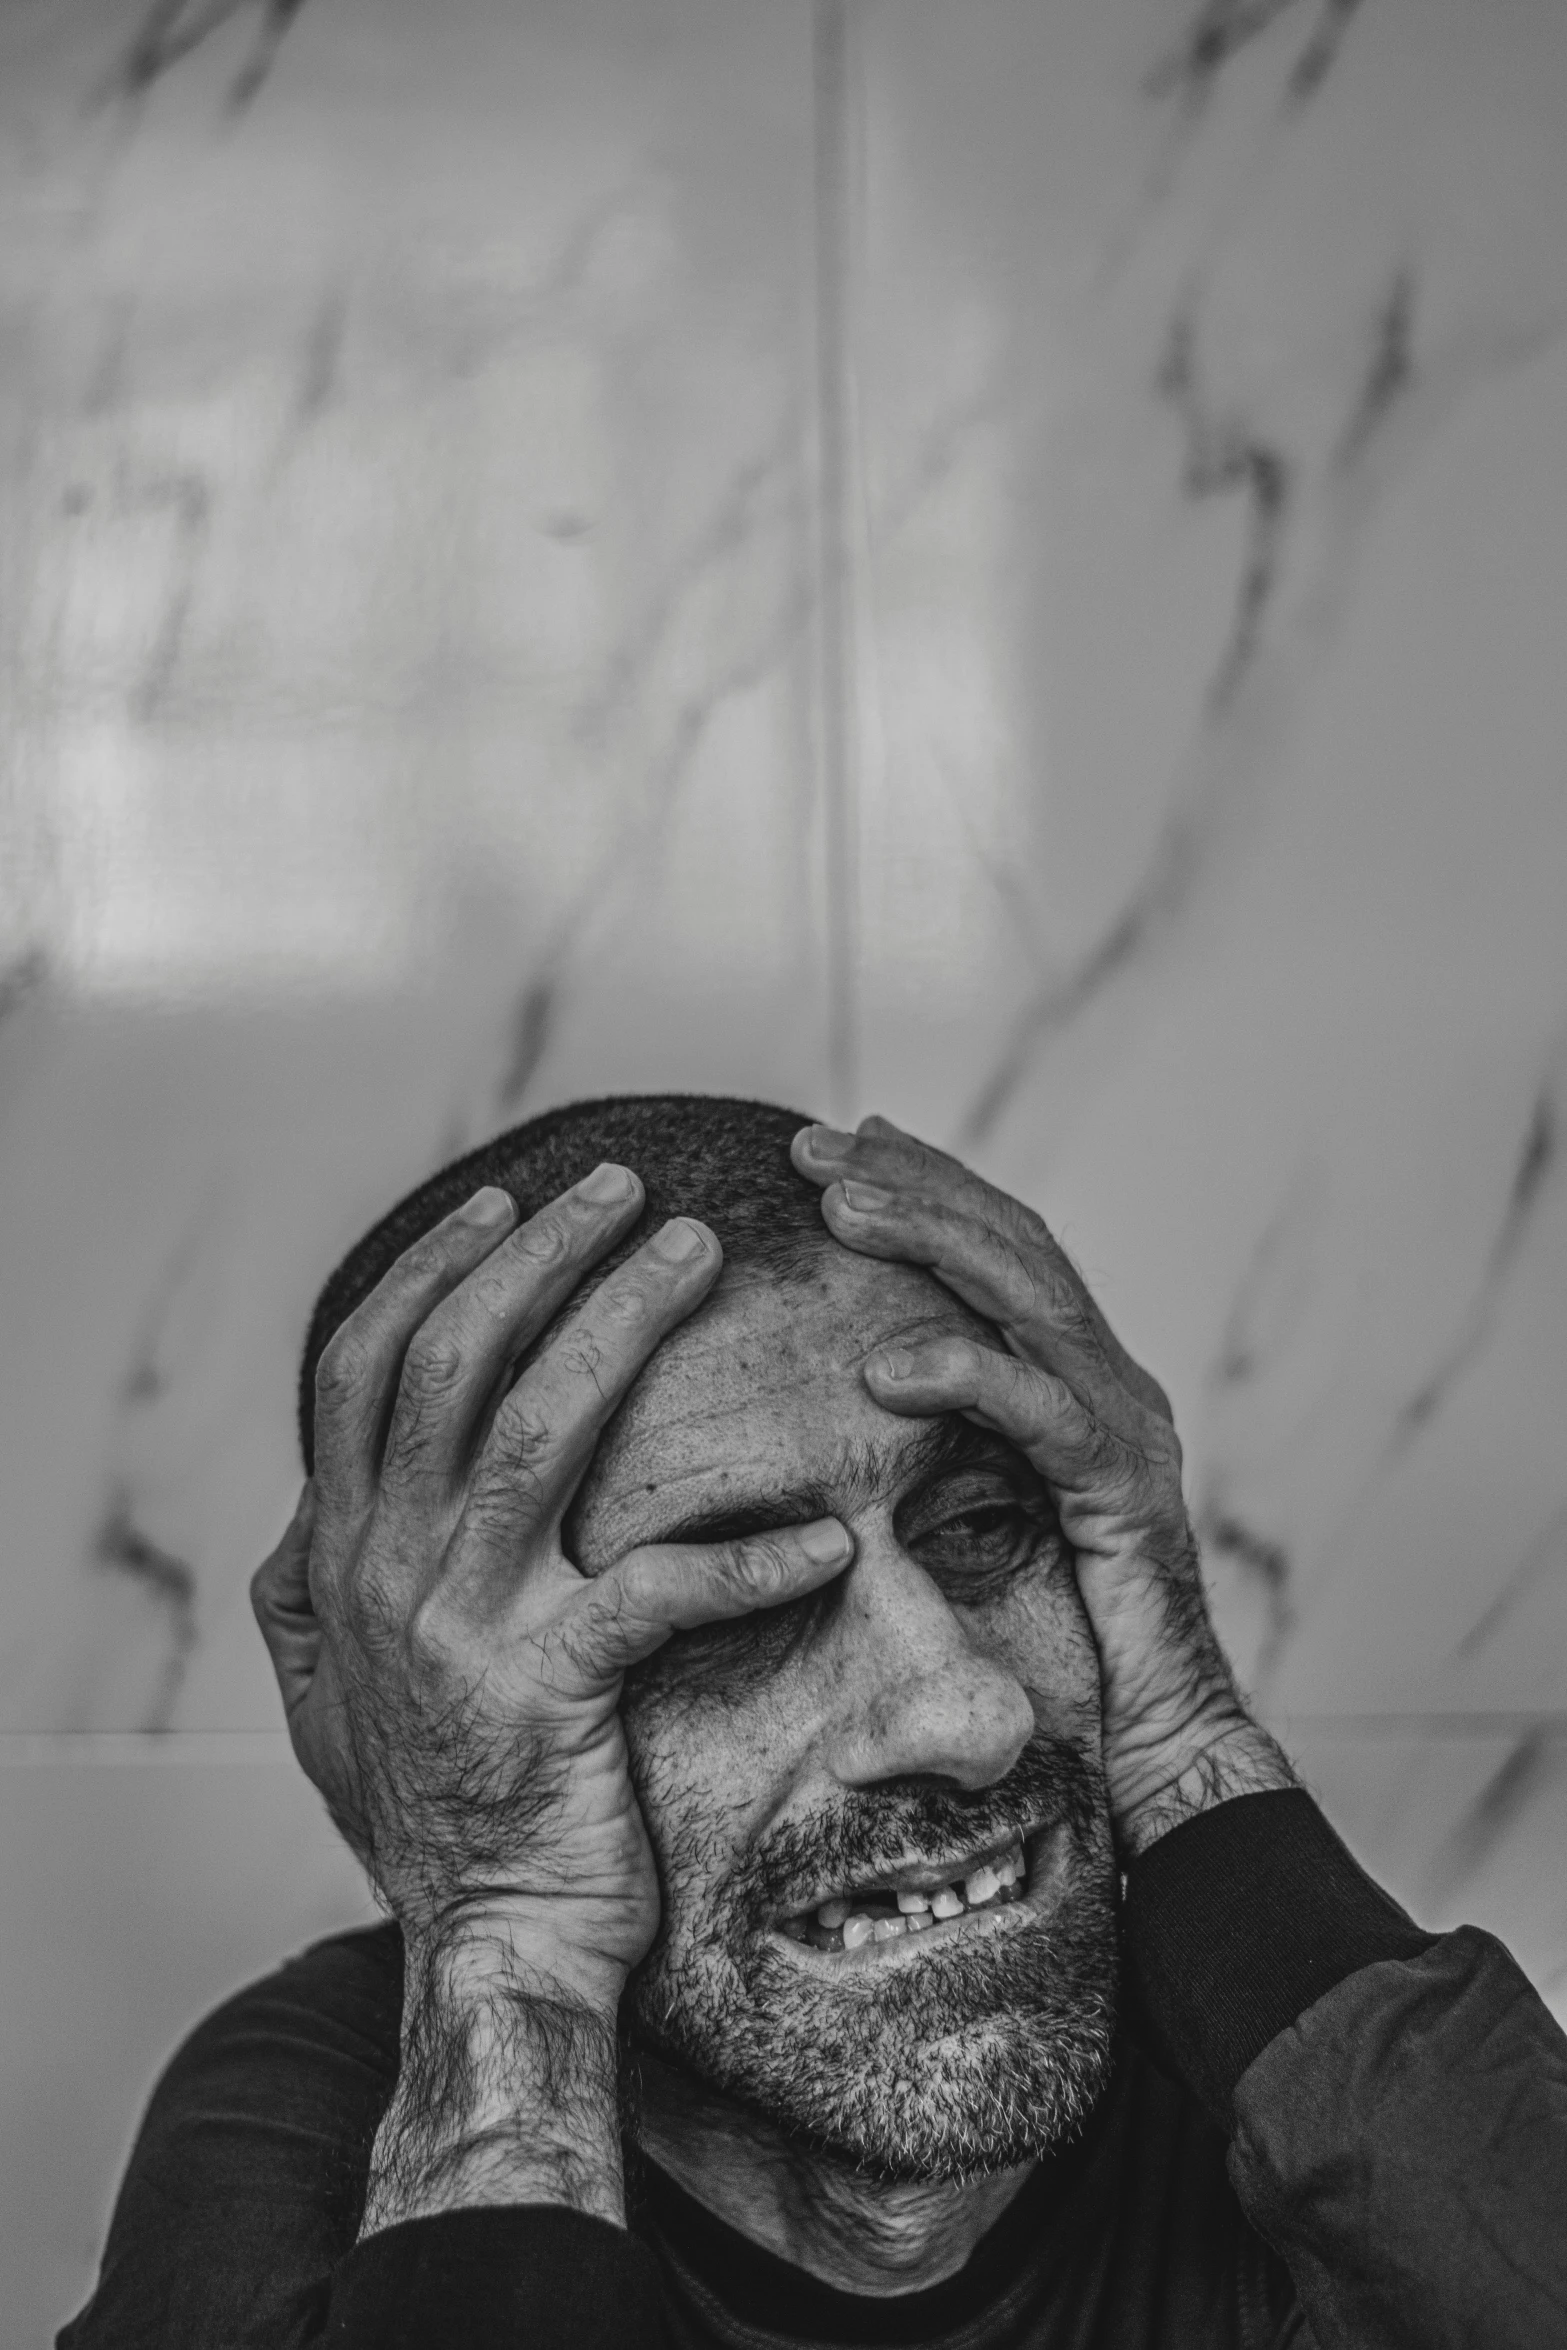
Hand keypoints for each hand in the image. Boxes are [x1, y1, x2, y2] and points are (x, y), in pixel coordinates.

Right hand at [250, 1169, 853, 2003]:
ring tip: (699, 1249)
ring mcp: (460, 1625)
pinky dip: (752, 1561)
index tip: (505, 1200)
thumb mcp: (337, 1688)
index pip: (366, 1369)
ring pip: (539, 1427)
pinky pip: (659, 1591)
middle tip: (623, 1187)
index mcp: (340, 1553)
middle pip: (453, 1362)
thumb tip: (308, 1507)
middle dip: (540, 1256)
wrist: (490, 1944)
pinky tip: (827, 1538)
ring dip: (623, 1321)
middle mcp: (384, 1570)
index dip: (433, 1271)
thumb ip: (313, 1589)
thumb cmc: (441, 1807)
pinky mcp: (549, 1691)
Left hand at [792, 1117, 1291, 1858]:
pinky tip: (884, 1368)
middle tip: (814, 1146)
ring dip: (929, 1241)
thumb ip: (929, 1450)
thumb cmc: (1053, 1646)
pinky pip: (1041, 1414)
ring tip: (839, 1205)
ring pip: (1028, 1300)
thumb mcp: (972, 1518)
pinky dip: (964, 1376)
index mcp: (1077, 1378)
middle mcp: (1112, 1383)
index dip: (924, 1185)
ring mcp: (1129, 1427)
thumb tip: (833, 1404)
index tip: (837, 1143)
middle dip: (913, 1183)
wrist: (1155, 1749)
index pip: (998, 1250)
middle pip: (1012, 1246)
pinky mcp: (1128, 1491)